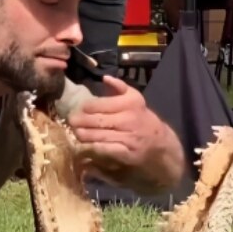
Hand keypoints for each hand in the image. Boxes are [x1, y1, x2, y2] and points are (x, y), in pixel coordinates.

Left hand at [66, 75, 180, 187]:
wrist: (161, 145)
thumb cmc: (142, 121)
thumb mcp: (135, 101)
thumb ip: (119, 89)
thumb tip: (105, 78)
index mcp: (131, 102)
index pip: (99, 103)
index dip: (84, 107)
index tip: (76, 109)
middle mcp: (130, 118)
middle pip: (96, 119)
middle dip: (79, 121)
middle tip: (71, 121)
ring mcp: (128, 137)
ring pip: (97, 135)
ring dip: (83, 134)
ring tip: (76, 132)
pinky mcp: (126, 153)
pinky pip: (104, 149)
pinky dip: (92, 147)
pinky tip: (84, 146)